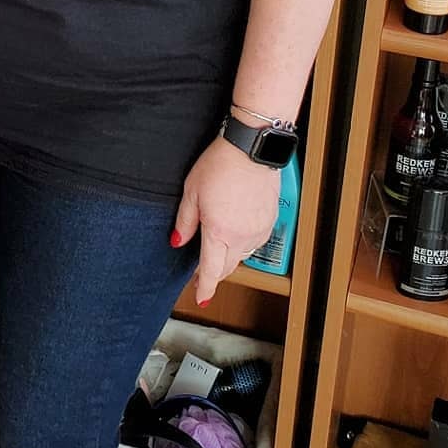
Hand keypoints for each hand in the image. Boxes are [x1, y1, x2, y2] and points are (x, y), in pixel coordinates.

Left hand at [172, 138, 281, 305]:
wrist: (251, 151)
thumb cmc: (219, 166)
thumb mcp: (191, 192)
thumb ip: (185, 221)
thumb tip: (177, 241)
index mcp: (220, 232)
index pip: (212, 270)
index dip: (204, 286)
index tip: (200, 297)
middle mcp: (243, 237)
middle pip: (228, 266)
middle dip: (215, 273)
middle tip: (201, 273)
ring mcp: (259, 230)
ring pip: (242, 255)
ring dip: (229, 256)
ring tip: (216, 247)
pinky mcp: (270, 222)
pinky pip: (255, 241)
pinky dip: (243, 242)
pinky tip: (235, 231)